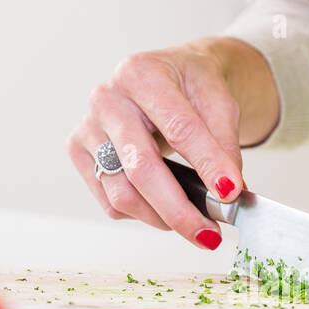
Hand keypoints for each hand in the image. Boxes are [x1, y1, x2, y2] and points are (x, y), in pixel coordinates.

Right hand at [66, 38, 278, 248]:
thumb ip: (224, 146)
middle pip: (141, 168)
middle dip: (178, 209)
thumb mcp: (219, 103)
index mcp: (143, 75)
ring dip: (161, 218)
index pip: (178, 128)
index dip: (206, 164)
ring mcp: (88, 127)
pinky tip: (162, 204)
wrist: (167, 77)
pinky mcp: (79, 152)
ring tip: (191, 222)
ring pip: (122, 193)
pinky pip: (110, 201)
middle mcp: (107, 99)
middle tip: (207, 234)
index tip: (229, 193)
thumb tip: (228, 193)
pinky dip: (142, 213)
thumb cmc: (190, 88)